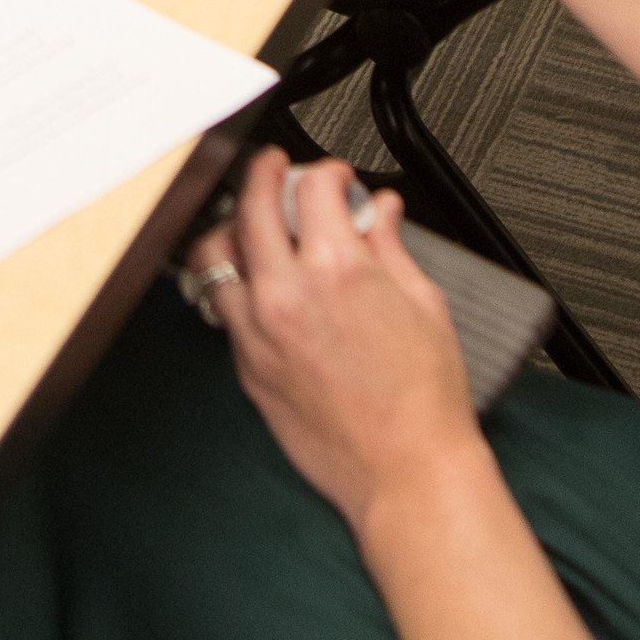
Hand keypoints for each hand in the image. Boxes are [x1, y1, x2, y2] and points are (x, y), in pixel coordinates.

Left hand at [186, 151, 478, 526]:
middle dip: (263, 174)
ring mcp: (259, 331)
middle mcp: (287, 294)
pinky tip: (255, 280)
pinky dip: (233, 282)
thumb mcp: (424, 304)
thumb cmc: (424, 400)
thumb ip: (391, 247)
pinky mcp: (247, 366)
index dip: (326, 170)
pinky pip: (223, 307)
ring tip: (249, 221)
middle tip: (275, 168)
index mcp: (337, 269)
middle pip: (250, 205)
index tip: (334, 177)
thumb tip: (380, 212)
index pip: (312, 187)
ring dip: (231, 226)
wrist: (408, 471)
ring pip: (216, 254)